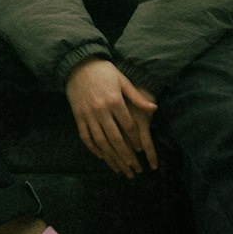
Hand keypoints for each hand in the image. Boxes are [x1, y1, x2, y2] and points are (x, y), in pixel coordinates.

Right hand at [65, 58, 157, 178]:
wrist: (78, 65)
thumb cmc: (104, 71)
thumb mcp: (123, 80)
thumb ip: (137, 97)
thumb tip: (154, 108)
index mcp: (114, 100)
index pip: (128, 125)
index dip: (135, 138)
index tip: (141, 150)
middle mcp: (101, 110)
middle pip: (115, 138)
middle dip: (125, 155)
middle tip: (133, 168)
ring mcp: (88, 115)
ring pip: (100, 141)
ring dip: (111, 157)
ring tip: (119, 168)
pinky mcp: (78, 117)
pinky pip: (85, 137)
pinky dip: (93, 148)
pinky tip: (102, 157)